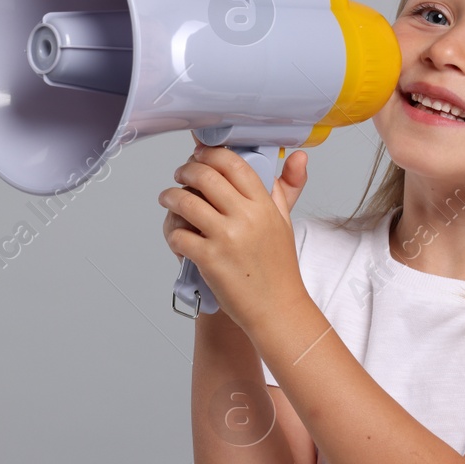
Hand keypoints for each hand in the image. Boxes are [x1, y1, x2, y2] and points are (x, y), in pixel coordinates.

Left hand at [159, 134, 308, 327]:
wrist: (277, 309)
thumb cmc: (278, 269)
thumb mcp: (285, 223)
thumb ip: (283, 189)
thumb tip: (297, 158)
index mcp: (264, 205)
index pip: (234, 164)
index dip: (211, 154)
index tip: (199, 155)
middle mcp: (246, 217)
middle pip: (206, 176)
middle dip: (186, 170)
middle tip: (180, 174)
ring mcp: (226, 238)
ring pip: (185, 202)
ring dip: (170, 196)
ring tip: (168, 198)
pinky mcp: (209, 259)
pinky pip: (179, 235)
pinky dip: (172, 233)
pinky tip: (176, 234)